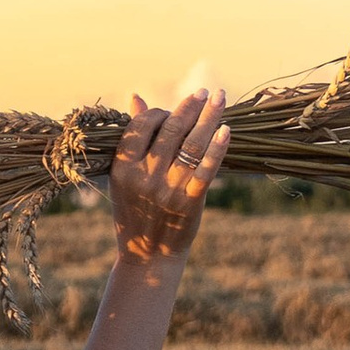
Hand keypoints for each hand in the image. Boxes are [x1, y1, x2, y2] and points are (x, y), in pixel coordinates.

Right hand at [109, 87, 229, 264]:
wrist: (148, 256)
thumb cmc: (135, 212)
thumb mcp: (125, 177)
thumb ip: (133, 138)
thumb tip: (137, 97)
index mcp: (123, 169)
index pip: (141, 127)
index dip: (157, 112)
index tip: (170, 108)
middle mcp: (144, 177)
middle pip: (170, 131)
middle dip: (189, 107)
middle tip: (204, 93)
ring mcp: (167, 190)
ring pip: (191, 145)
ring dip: (208, 117)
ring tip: (219, 97)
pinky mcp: (189, 202)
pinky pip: (206, 170)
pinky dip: (217, 149)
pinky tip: (226, 131)